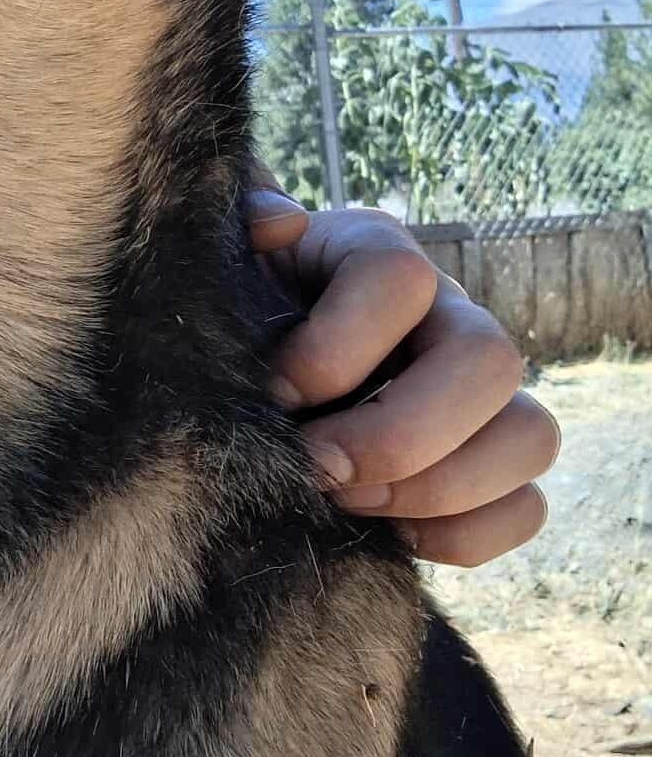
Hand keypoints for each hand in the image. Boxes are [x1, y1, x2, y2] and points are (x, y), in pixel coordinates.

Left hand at [247, 182, 557, 566]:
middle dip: (398, 433)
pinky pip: (527, 507)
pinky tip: (387, 531)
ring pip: (530, 434)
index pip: (398, 276)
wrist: (250, 376)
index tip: (275, 392)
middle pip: (488, 360)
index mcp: (375, 253)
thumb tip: (282, 222)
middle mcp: (447, 314)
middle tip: (318, 468)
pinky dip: (463, 535)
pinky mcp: (491, 464)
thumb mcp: (226, 267)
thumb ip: (241, 232)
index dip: (335, 345)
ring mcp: (483, 393)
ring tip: (348, 501)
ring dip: (436, 489)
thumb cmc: (235, 314)